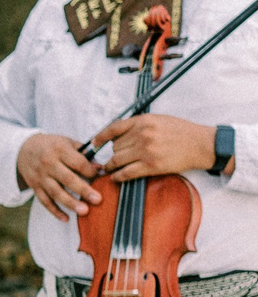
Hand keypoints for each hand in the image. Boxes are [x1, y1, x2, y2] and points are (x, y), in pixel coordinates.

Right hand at [17, 131, 103, 219]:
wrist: (23, 149)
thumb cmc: (51, 145)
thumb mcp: (66, 143)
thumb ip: (83, 154)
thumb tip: (100, 168)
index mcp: (59, 150)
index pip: (78, 163)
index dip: (91, 171)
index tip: (101, 177)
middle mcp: (48, 164)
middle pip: (67, 179)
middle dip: (83, 190)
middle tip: (97, 200)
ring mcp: (40, 176)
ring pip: (55, 192)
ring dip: (70, 203)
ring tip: (84, 211)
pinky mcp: (34, 186)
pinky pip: (44, 200)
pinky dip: (54, 210)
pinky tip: (66, 218)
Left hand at [91, 113, 220, 184]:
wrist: (201, 144)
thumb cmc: (181, 132)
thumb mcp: (159, 119)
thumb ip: (139, 124)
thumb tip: (119, 133)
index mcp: (144, 121)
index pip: (113, 128)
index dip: (100, 137)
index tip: (94, 143)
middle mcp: (142, 134)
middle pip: (115, 146)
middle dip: (115, 152)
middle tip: (117, 157)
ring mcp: (146, 150)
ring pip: (117, 160)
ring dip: (112, 166)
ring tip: (111, 168)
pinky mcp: (151, 165)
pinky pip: (126, 173)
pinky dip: (118, 176)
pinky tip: (116, 177)